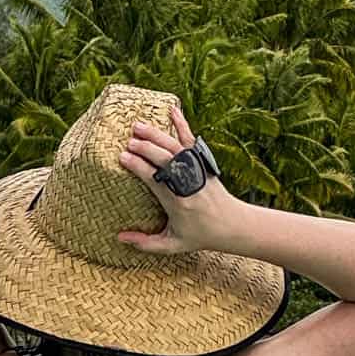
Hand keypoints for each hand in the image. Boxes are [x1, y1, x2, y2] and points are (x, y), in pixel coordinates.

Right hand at [117, 106, 239, 254]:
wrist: (234, 225)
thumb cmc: (202, 235)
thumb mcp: (173, 245)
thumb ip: (146, 243)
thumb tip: (120, 237)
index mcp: (177, 202)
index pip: (155, 179)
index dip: (138, 167)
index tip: (123, 157)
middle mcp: (188, 183)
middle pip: (165, 159)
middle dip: (146, 148)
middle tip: (128, 141)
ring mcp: (197, 170)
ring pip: (175, 147)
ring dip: (156, 134)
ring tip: (138, 125)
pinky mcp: (203, 163)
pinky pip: (191, 140)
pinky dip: (182, 124)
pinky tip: (172, 110)